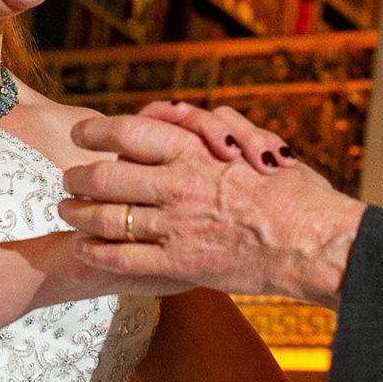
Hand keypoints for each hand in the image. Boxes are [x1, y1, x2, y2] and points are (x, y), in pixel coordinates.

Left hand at [58, 107, 366, 303]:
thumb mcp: (260, 148)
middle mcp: (178, 186)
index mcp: (197, 152)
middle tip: (67, 179)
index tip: (81, 133)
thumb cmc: (299, 195)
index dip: (97, 131)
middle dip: (78, 176)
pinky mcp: (179, 264)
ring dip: (78, 214)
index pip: (130, 131)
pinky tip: (82, 248)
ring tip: (65, 212)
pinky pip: (124, 258)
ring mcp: (175, 226)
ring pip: (107, 218)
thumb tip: (194, 117)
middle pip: (107, 175)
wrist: (317, 244)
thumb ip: (221, 130)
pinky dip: (96, 252)